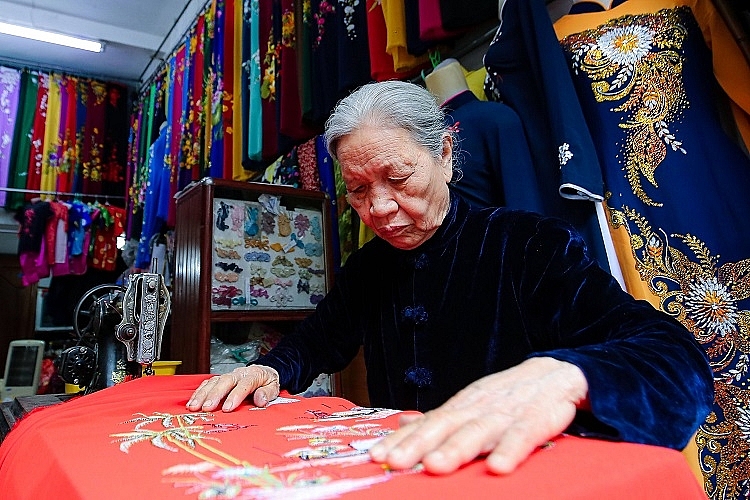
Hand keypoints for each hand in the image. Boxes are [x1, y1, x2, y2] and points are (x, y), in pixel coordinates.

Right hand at [186, 365, 279, 411]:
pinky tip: (192, 402)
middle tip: (207, 408)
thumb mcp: (274, 387)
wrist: (263, 371)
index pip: (245, 384)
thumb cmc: (267, 382)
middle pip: (226, 381)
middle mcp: (239, 373)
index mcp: (254, 375)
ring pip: (214, 381)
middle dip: (215, 395)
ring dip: (203, 394)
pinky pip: (208, 383)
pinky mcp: (220, 379)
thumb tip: (260, 400)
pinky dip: (199, 392)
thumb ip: (267, 393)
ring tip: (194, 407)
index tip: (228, 408)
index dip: (235, 395)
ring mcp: (228, 375)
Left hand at [368, 357, 587, 473]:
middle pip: (445, 426)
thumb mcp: (472, 403)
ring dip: (456, 449)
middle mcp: (479, 408)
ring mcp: (506, 413)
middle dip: (419, 445)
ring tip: (436, 466)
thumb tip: (403, 424)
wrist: (556, 374)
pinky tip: (498, 467)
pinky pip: (523, 436)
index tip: (376, 454)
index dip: (402, 440)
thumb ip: (441, 418)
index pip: (427, 423)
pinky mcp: (536, 419)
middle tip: (396, 462)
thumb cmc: (509, 396)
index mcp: (462, 406)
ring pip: (478, 431)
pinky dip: (510, 450)